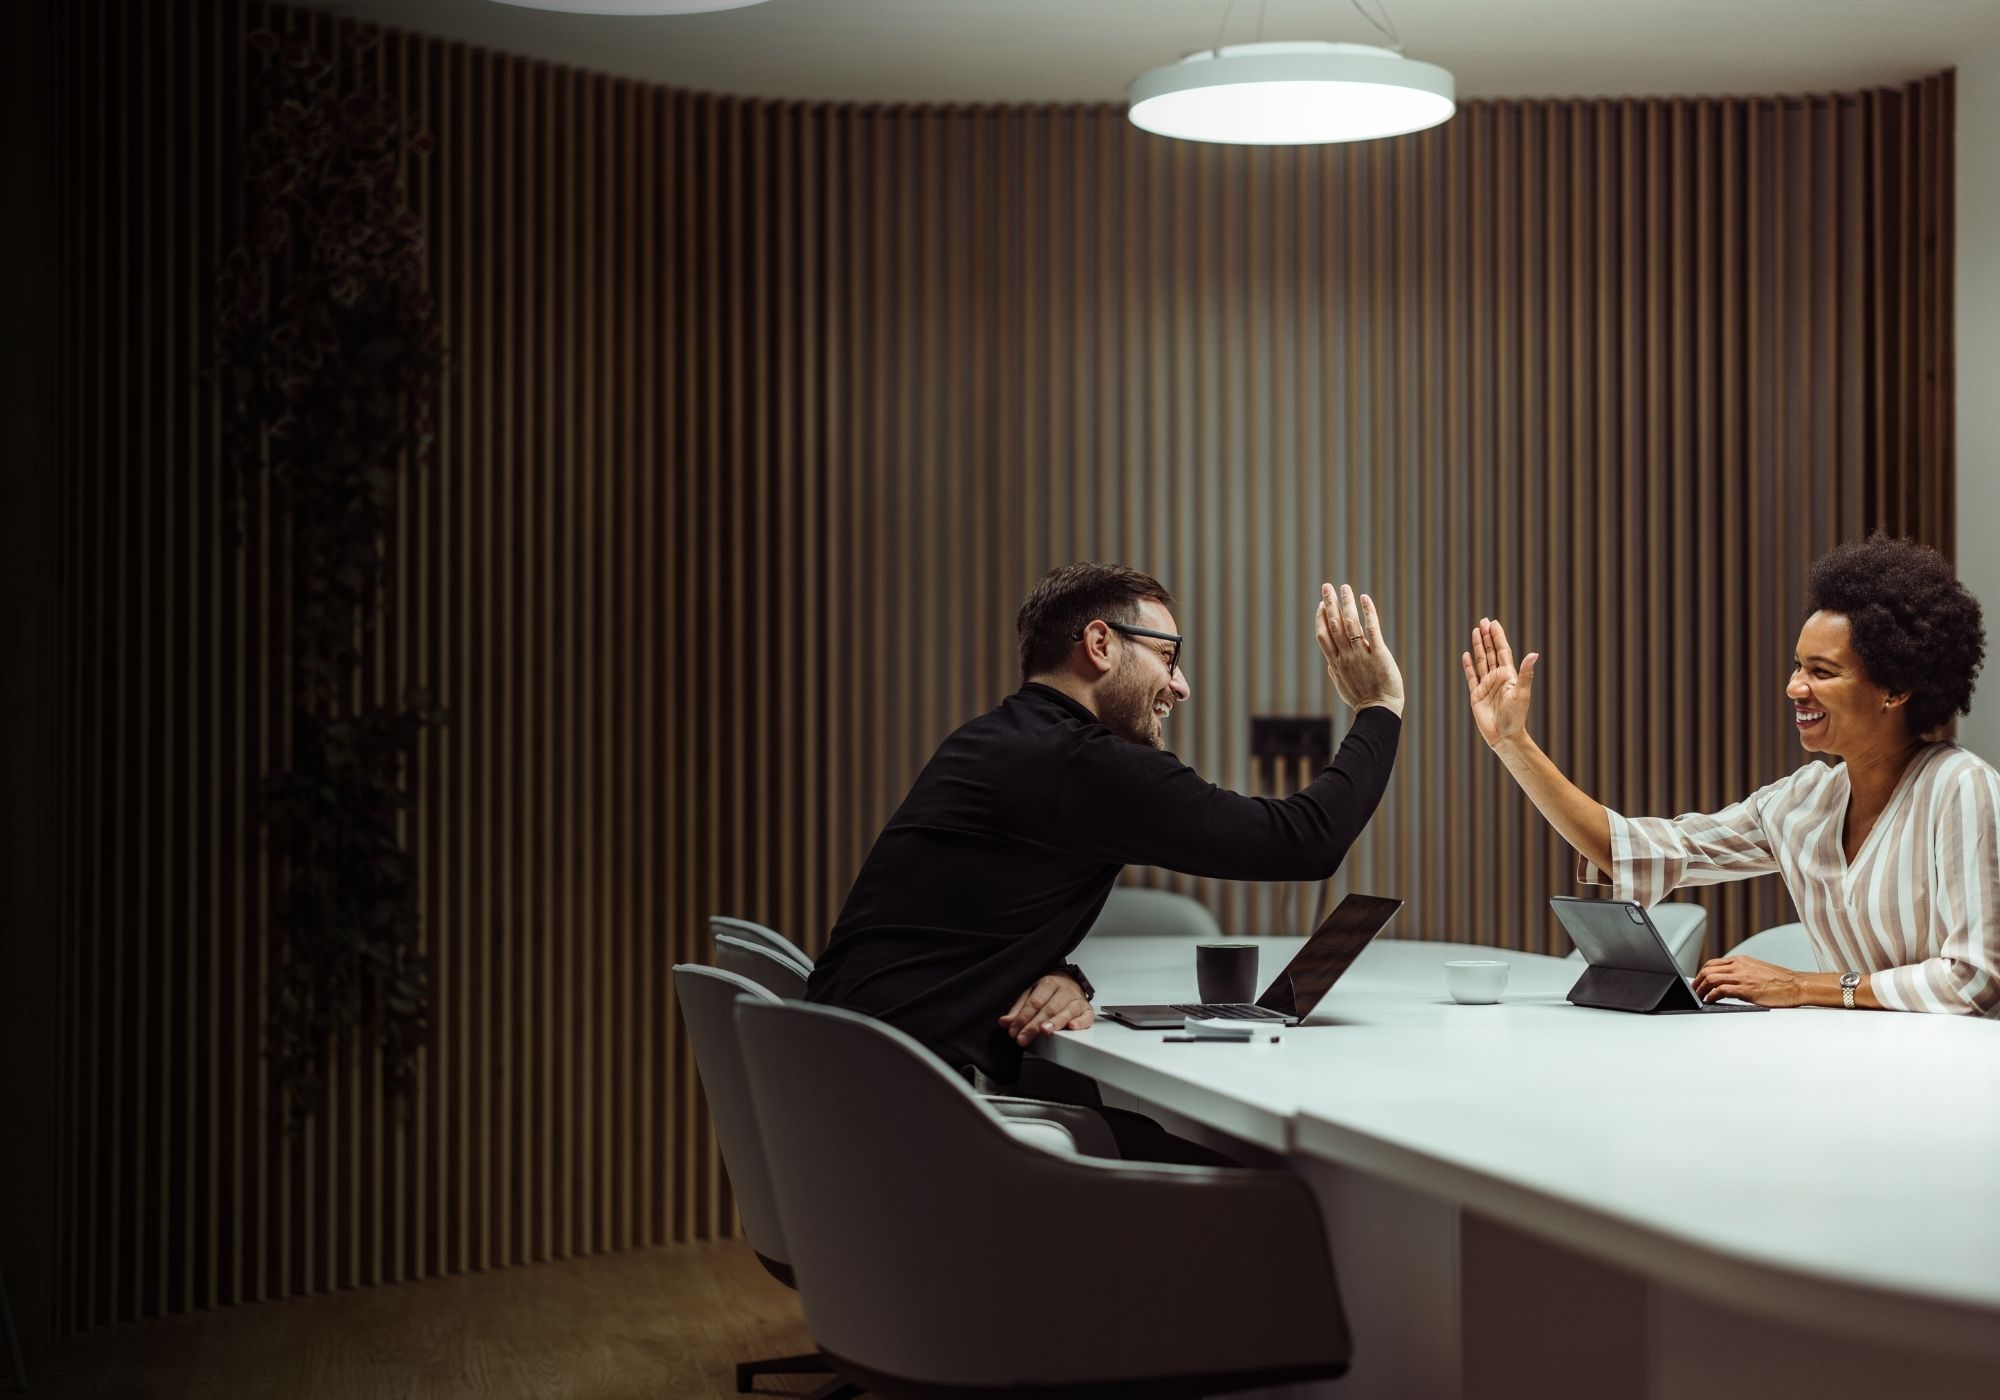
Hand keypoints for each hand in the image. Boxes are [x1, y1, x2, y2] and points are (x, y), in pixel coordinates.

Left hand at [998, 973, 1094, 1046]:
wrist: (1071, 981)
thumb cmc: (1050, 991)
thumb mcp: (1032, 994)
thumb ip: (1019, 1009)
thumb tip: (1005, 1022)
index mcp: (1049, 983)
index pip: (1034, 1002)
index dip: (1023, 1017)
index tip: (1014, 1031)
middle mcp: (1064, 990)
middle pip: (1049, 1009)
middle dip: (1034, 1025)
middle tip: (1024, 1037)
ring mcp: (1077, 1000)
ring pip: (1067, 1011)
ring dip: (1055, 1022)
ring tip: (1044, 1031)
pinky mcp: (1087, 1010)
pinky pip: (1086, 1017)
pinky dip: (1080, 1022)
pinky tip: (1072, 1027)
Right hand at [1314, 582, 1404, 715]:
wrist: (1378, 711)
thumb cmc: (1361, 699)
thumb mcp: (1342, 684)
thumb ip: (1335, 669)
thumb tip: (1330, 660)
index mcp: (1335, 663)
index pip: (1323, 635)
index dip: (1320, 618)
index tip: (1321, 604)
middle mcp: (1345, 656)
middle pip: (1333, 625)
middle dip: (1329, 603)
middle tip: (1327, 586)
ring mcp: (1360, 654)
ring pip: (1350, 623)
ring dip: (1346, 603)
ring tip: (1345, 587)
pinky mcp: (1378, 654)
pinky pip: (1371, 629)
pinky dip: (1368, 612)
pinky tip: (1365, 599)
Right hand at [1461, 617, 1538, 750]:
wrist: (1504, 736)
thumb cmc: (1516, 717)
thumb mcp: (1522, 693)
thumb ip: (1525, 673)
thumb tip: (1534, 654)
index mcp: (1508, 675)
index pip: (1502, 651)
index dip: (1498, 637)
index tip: (1494, 623)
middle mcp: (1497, 678)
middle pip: (1491, 652)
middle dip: (1487, 637)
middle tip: (1483, 621)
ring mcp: (1486, 685)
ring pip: (1481, 661)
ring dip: (1478, 647)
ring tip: (1475, 631)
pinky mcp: (1477, 695)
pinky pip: (1471, 676)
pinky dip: (1468, 665)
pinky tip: (1466, 655)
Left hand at [1692, 955, 1804, 1007]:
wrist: (1796, 985)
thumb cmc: (1779, 981)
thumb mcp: (1756, 970)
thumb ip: (1740, 972)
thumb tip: (1726, 981)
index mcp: (1741, 960)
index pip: (1712, 964)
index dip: (1701, 974)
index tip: (1696, 983)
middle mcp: (1739, 966)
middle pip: (1708, 970)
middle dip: (1697, 982)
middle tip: (1693, 992)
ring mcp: (1742, 977)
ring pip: (1712, 978)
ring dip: (1701, 990)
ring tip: (1698, 998)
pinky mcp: (1746, 989)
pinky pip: (1721, 990)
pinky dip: (1711, 996)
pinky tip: (1709, 1001)